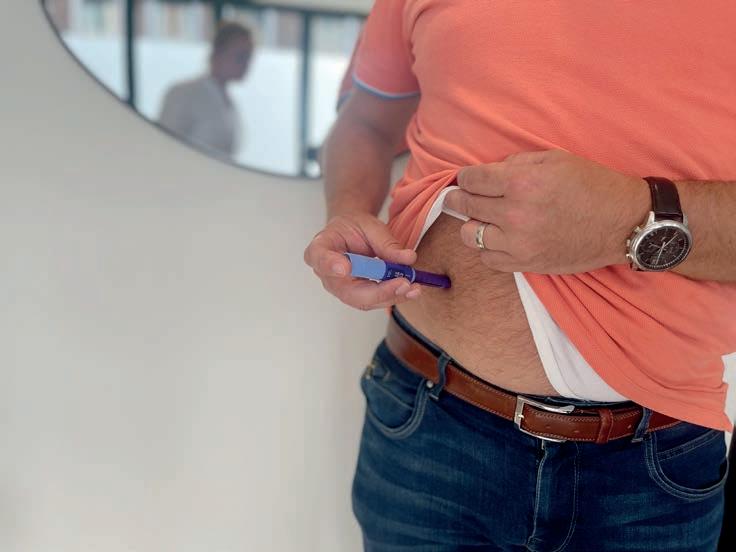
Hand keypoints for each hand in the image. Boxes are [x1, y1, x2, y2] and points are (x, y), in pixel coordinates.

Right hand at [303, 213, 421, 309]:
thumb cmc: (354, 228)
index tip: (344, 268)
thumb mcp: (369, 225)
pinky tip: (411, 290)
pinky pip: (375, 300)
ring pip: (364, 300)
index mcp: (320, 248)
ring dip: (391, 296)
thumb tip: (408, 258)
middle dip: (378, 291)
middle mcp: (326, 274)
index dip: (330, 265)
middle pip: (347, 291)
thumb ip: (386, 242)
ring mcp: (341, 288)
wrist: (351, 234)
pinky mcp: (357, 295)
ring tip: (413, 288)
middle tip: (402, 283)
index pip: (320, 258)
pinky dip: (394, 296)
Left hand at [444, 150, 649, 273]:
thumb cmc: (592, 185)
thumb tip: (488, 172)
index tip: (466, 179)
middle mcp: (516, 213)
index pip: (471, 180)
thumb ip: (517, 163)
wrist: (623, 223)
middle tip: (458, 198)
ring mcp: (519, 242)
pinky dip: (488, 248)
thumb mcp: (556, 159)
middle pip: (465, 205)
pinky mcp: (525, 263)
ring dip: (472, 225)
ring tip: (484, 219)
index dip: (464, 178)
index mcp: (522, 182)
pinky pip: (488, 259)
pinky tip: (499, 238)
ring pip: (470, 235)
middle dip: (458, 199)